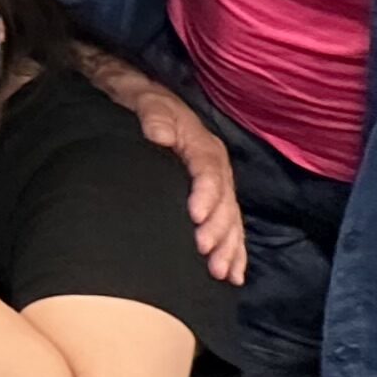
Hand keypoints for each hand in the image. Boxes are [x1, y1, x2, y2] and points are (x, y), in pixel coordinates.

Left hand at [116, 77, 246, 284]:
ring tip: (222, 273)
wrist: (145, 103)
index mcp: (202, 144)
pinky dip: (234, 251)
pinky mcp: (212, 200)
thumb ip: (153, 115)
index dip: (206, 195)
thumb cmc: (143, 104)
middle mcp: (216, 168)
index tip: (196, 217)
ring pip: (231, 219)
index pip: (209, 171)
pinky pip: (230, 228)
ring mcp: (217, 186)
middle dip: (219, 230)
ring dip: (229, 248)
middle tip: (206, 254)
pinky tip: (234, 276)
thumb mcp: (145, 100)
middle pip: (225, 201)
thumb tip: (159, 135)